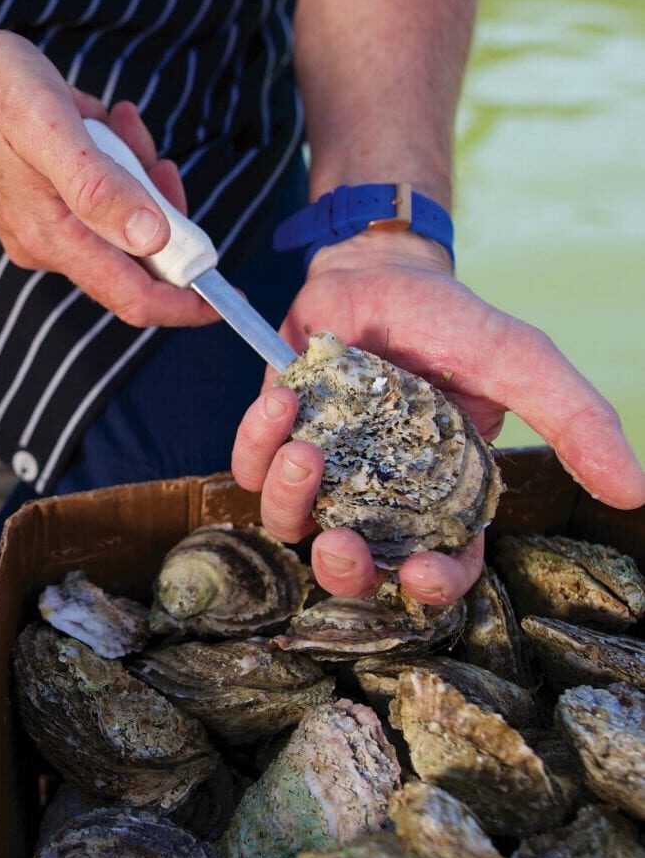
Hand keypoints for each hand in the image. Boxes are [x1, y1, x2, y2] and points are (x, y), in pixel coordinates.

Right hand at [0, 25, 217, 327]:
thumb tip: (153, 239)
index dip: (184, 305)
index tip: (226, 301)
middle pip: (137, 258)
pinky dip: (120, 167)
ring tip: (117, 126)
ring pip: (126, 224)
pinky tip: (105, 127)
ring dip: (139, 177)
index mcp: (53, 236)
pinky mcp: (50, 208)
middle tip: (155, 158)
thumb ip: (100, 187)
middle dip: (163, 211)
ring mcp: (49, 229)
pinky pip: (107, 201)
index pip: (132, 297)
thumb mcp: (50, 127)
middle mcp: (51, 244)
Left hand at [232, 232, 644, 603]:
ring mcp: (322, 470)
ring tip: (305, 452)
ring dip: (292, 498)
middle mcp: (374, 495)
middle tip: (341, 541)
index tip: (420, 571)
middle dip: (344, 568)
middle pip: (353, 567)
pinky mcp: (275, 438)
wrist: (379, 273)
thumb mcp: (521, 364)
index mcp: (436, 496)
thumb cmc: (453, 324)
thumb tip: (636, 487)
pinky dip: (257, 442)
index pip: (437, 564)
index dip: (430, 584)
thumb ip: (575, 421)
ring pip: (292, 524)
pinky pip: (251, 467)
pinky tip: (283, 402)